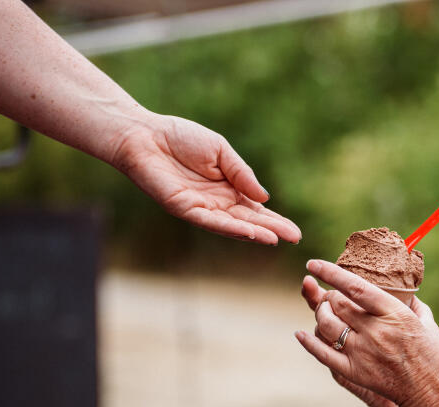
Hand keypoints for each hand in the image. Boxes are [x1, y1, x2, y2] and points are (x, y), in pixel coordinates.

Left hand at [108, 113, 301, 243]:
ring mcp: (201, 208)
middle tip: (294, 238)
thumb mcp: (220, 151)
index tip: (294, 231)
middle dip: (271, 229)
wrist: (144, 135)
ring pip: (232, 225)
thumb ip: (242, 173)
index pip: (255, 208)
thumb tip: (264, 198)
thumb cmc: (180, 138)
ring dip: (254, 232)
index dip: (275, 219)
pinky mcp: (184, 209)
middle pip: (248, 220)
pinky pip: (211, 222)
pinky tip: (249, 232)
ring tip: (275, 239)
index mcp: (227, 187)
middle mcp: (216, 202)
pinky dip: (230, 228)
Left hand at [295, 260, 438, 406]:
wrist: (432, 395)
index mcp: (394, 313)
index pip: (355, 286)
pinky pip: (323, 353)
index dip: (330, 272)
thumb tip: (407, 292)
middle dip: (328, 295)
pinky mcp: (353, 372)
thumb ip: (414, 306)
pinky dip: (309, 342)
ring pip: (326, 325)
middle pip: (337, 304)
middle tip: (330, 295)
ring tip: (323, 312)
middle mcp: (375, 330)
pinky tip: (301, 334)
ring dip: (320, 314)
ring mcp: (362, 352)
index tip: (314, 263)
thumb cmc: (435, 359)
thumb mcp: (429, 325)